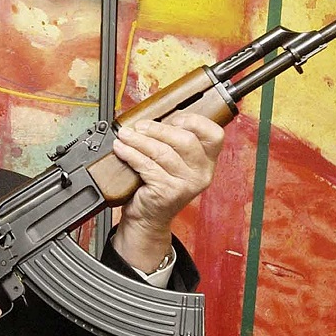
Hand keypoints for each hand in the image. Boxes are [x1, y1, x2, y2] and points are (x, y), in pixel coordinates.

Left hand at [111, 112, 224, 271]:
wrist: (147, 218)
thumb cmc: (157, 186)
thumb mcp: (171, 163)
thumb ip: (170, 142)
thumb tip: (151, 118)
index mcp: (207, 161)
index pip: (214, 135)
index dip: (194, 121)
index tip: (173, 117)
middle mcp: (202, 173)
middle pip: (185, 140)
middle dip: (159, 129)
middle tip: (140, 126)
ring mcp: (186, 184)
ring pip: (163, 152)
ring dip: (140, 140)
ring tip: (125, 135)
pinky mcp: (168, 192)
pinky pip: (147, 166)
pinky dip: (131, 154)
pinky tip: (121, 149)